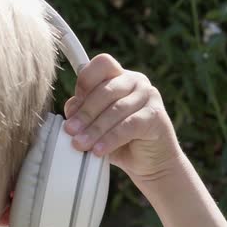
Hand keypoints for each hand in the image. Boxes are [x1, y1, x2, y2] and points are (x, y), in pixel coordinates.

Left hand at [63, 54, 182, 182]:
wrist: (149, 162)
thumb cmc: (118, 140)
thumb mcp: (95, 124)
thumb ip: (82, 111)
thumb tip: (71, 108)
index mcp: (118, 76)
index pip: (102, 64)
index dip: (85, 82)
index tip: (73, 106)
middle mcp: (135, 80)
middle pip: (106, 89)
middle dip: (85, 113)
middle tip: (70, 130)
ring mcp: (149, 96)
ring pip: (116, 109)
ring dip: (95, 129)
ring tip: (80, 144)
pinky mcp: (157, 115)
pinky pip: (129, 126)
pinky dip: (110, 139)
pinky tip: (98, 150)